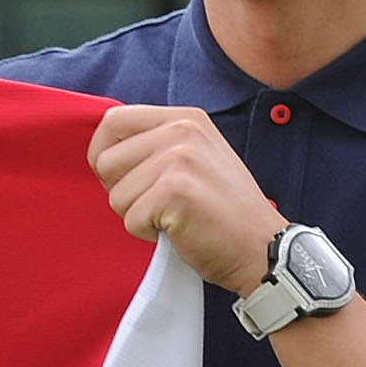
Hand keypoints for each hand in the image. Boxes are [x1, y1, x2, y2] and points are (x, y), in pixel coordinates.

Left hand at [84, 105, 287, 295]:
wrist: (262, 247)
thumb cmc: (224, 212)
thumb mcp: (197, 158)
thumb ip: (158, 145)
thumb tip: (105, 154)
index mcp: (185, 118)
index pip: (114, 121)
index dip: (104, 155)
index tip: (122, 180)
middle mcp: (181, 130)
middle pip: (106, 161)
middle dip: (121, 192)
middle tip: (157, 205)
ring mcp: (179, 159)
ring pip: (115, 195)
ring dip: (137, 216)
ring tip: (174, 217)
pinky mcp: (175, 192)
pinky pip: (130, 220)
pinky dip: (148, 234)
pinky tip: (179, 231)